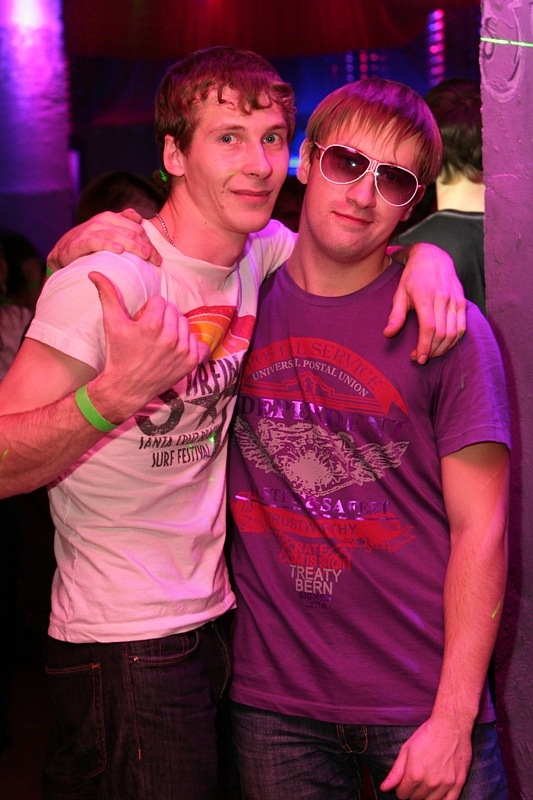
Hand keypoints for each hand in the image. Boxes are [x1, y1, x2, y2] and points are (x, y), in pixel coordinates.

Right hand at [47, 209, 161, 270]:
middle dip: (145, 246)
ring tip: (145, 255)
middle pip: (130, 231)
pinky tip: (119, 251)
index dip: (150, 242)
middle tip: (156, 261)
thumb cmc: (88, 244)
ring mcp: (91, 230)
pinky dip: (108, 245)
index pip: (137, 228)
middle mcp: (102, 221)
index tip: (158, 258)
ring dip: (133, 245)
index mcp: (111, 218)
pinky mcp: (80, 242)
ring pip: (117, 235)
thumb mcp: (106, 232)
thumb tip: (138, 218)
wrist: (62, 252)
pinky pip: (97, 242)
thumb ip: (122, 224)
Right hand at [86, 271, 205, 421]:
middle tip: (150, 333)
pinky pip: (199, 342)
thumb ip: (108, 295)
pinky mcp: (191, 362)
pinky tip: (175, 350)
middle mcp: (170, 336)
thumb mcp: (112, 323)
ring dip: (175, 329)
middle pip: (173, 311)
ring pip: (185, 324)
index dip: (148, 311)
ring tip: (161, 341)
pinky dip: (189, 345)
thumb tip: (96, 273)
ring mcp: (183, 350)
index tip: (141, 324)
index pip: (159, 301)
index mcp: (152, 324)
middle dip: (162, 318)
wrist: (126, 387)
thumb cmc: (118, 354)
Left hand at [380, 717, 471, 799]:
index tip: (404, 782)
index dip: (401, 788)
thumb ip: (396, 772)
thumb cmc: (427, 734)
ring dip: (425, 796)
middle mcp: (430, 782)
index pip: (403, 794)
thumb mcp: (406, 749)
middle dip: (412, 791)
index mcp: (415, 774)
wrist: (451, 725)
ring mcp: (446, 784)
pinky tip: (437, 792)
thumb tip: (384, 788)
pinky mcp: (458, 783)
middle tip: (416, 779)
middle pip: (416, 799)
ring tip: (425, 783)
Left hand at [384, 243, 465, 363]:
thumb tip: (388, 334)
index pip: (429, 328)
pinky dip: (454, 339)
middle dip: (432, 350)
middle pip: (442, 334)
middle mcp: (443, 299)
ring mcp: (455, 300)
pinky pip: (462, 326)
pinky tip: (444, 345)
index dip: (425, 346)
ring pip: (454, 333)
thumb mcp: (400, 293)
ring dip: (443, 348)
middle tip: (420, 357)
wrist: (433, 256)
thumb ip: (396, 315)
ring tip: (431, 352)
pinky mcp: (462, 302)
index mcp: (426, 297)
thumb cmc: (413, 277)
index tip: (418, 358)